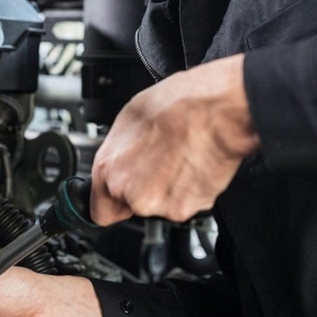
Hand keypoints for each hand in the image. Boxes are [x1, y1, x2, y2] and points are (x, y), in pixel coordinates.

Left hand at [90, 53, 259, 224]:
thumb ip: (120, 152)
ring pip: (160, 206)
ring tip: (180, 158)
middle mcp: (129, 192)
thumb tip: (123, 158)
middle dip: (146, 188)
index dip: (113, 203)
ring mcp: (158, 204)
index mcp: (109, 169)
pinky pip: (184, 205)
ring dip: (169, 189)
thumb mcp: (130, 117)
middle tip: (161, 160)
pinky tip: (192, 165)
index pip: (100, 211)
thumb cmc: (177, 105)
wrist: (217, 111)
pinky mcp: (185, 209)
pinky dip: (190, 191)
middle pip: (133, 206)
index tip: (119, 200)